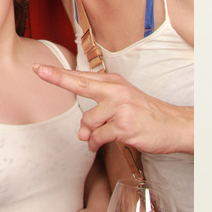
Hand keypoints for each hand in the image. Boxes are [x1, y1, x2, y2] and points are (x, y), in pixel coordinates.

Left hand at [34, 64, 193, 154]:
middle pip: (79, 84)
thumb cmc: (146, 116)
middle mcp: (116, 91)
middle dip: (57, 77)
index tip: (38, 67)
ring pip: (87, 123)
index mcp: (114, 83)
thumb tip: (81, 132)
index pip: (82, 77)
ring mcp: (120, 107)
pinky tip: (102, 144)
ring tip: (100, 138)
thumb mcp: (124, 104)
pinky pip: (97, 137)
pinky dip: (96, 144)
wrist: (174, 125)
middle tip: (37, 70)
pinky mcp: (123, 125)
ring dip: (89, 135)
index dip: (59, 73)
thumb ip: (98, 114)